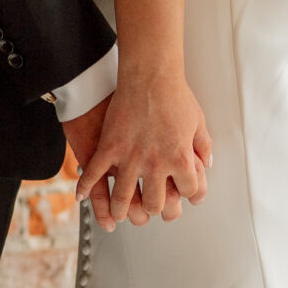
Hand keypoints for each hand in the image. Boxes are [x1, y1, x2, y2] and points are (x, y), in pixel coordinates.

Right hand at [71, 73, 210, 231]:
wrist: (150, 74)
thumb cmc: (174, 95)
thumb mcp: (198, 122)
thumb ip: (203, 146)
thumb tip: (206, 163)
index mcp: (180, 159)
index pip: (189, 192)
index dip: (190, 195)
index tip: (185, 196)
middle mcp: (155, 164)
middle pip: (154, 204)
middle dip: (153, 209)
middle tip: (149, 209)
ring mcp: (130, 158)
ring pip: (122, 199)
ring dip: (120, 210)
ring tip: (119, 213)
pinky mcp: (109, 147)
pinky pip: (94, 173)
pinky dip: (85, 187)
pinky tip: (81, 195)